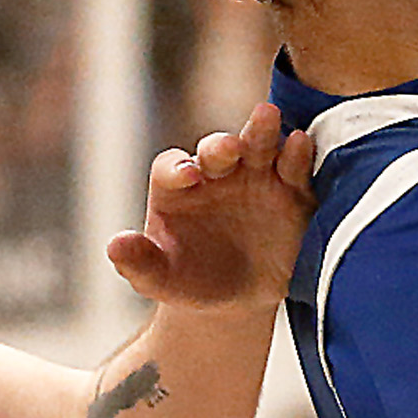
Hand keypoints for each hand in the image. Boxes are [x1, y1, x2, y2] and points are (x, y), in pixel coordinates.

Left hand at [109, 104, 312, 310]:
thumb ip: (139, 263)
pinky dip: (298, 155)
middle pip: (217, 149)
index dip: (177, 168)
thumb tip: (115, 246)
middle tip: (229, 148)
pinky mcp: (291, 191)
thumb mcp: (160, 280)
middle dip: (222, 145)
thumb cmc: (190, 282)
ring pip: (258, 146)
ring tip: (267, 116)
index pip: (172, 166)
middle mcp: (216, 174)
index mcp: (177, 188)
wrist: (238, 301)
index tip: (188, 177)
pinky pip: (294, 168)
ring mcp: (255, 177)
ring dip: (262, 131)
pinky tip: (301, 143)